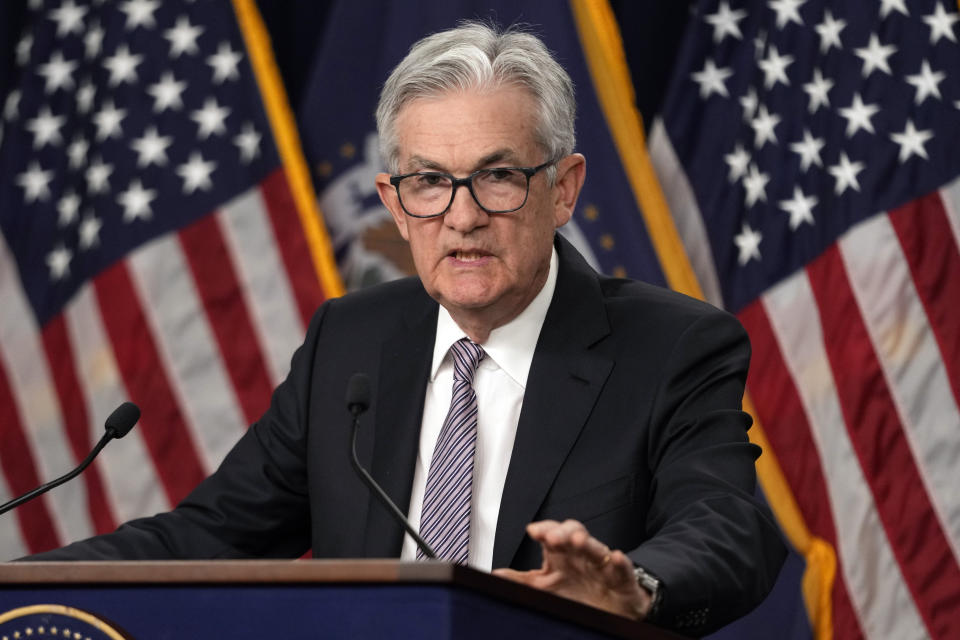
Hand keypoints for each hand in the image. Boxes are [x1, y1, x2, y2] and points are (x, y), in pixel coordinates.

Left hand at [492, 519, 651, 619]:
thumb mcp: (545, 587)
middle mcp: (581, 554)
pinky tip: (615, 556)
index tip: (533, 531)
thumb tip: (494, 575)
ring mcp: (602, 564)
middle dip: (563, 532)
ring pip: (595, 547)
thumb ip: (521, 581)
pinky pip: (623, 567)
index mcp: (562, 554)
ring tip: (577, 541)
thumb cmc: (576, 591)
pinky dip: (620, 561)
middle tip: (553, 537)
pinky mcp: (622, 578)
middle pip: (573, 532)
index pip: (552, 533)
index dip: (544, 529)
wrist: (612, 607)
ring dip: (587, 542)